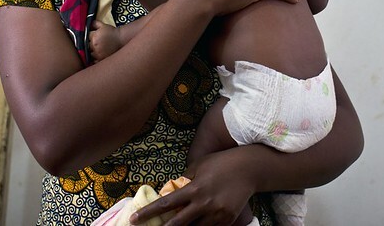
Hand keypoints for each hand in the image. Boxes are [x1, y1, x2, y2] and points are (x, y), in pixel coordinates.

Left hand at [87, 20, 120, 62]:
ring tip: (97, 49)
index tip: (92, 36)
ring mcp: (98, 53)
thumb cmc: (112, 32)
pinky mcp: (101, 59)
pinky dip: (95, 58)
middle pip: (87, 46)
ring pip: (90, 53)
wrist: (121, 39)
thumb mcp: (103, 26)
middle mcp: (94, 45)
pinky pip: (94, 60)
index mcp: (94, 36)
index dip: (89, 36)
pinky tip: (99, 54)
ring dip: (92, 51)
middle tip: (95, 43)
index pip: (86, 37)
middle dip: (89, 44)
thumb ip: (95, 24)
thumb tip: (88, 23)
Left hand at [130, 148, 254, 225]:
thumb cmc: (221, 163)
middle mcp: (204, 203)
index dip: (149, 213)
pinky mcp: (227, 220)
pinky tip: (196, 225)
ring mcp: (217, 214)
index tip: (134, 219)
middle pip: (178, 224)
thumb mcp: (200, 165)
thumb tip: (171, 191)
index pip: (166, 203)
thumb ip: (185, 179)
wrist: (249, 168)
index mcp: (195, 188)